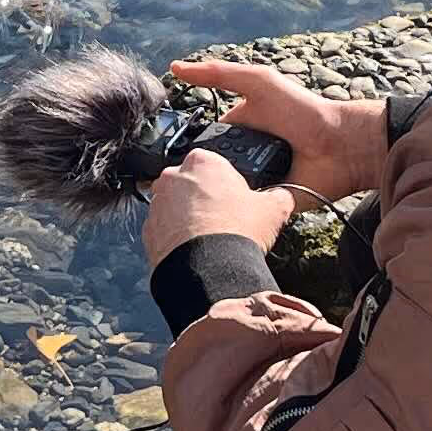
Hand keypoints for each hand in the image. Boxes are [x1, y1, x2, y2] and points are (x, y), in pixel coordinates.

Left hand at [142, 145, 292, 264]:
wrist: (209, 269)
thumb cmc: (237, 232)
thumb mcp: (273, 209)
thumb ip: (279, 196)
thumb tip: (283, 197)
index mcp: (203, 161)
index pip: (216, 164)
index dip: (229, 183)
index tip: (236, 199)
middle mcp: (174, 177)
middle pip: (192, 184)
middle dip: (205, 199)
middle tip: (224, 219)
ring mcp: (157, 204)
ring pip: (174, 207)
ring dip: (188, 219)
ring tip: (210, 239)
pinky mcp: (148, 231)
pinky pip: (164, 231)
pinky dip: (176, 239)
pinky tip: (195, 251)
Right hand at [166, 59, 387, 204]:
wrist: (341, 146)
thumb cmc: (303, 111)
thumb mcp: (258, 82)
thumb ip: (219, 74)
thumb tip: (175, 69)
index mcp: (240, 130)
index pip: (205, 142)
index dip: (187, 147)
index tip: (166, 155)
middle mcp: (245, 157)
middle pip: (211, 169)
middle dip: (199, 174)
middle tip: (180, 181)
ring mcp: (257, 181)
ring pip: (223, 192)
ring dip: (214, 193)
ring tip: (196, 198)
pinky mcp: (268, 204)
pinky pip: (244, 210)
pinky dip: (235, 210)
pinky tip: (219, 211)